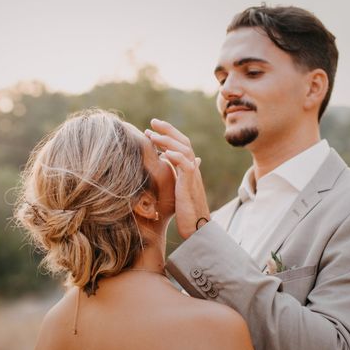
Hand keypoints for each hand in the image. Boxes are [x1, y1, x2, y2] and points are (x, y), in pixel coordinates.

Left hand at [145, 118, 210, 238]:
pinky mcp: (190, 185)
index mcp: (188, 168)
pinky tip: (165, 153)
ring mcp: (193, 175)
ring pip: (184, 150)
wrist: (197, 227)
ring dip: (168, 140)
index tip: (152, 128)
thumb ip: (176, 175)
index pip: (180, 144)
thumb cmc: (186, 211)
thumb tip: (168, 164)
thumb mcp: (178, 189)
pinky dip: (176, 157)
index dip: (168, 134)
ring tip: (153, 135)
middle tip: (152, 122)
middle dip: (168, 130)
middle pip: (183, 141)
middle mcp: (193, 168)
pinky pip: (186, 165)